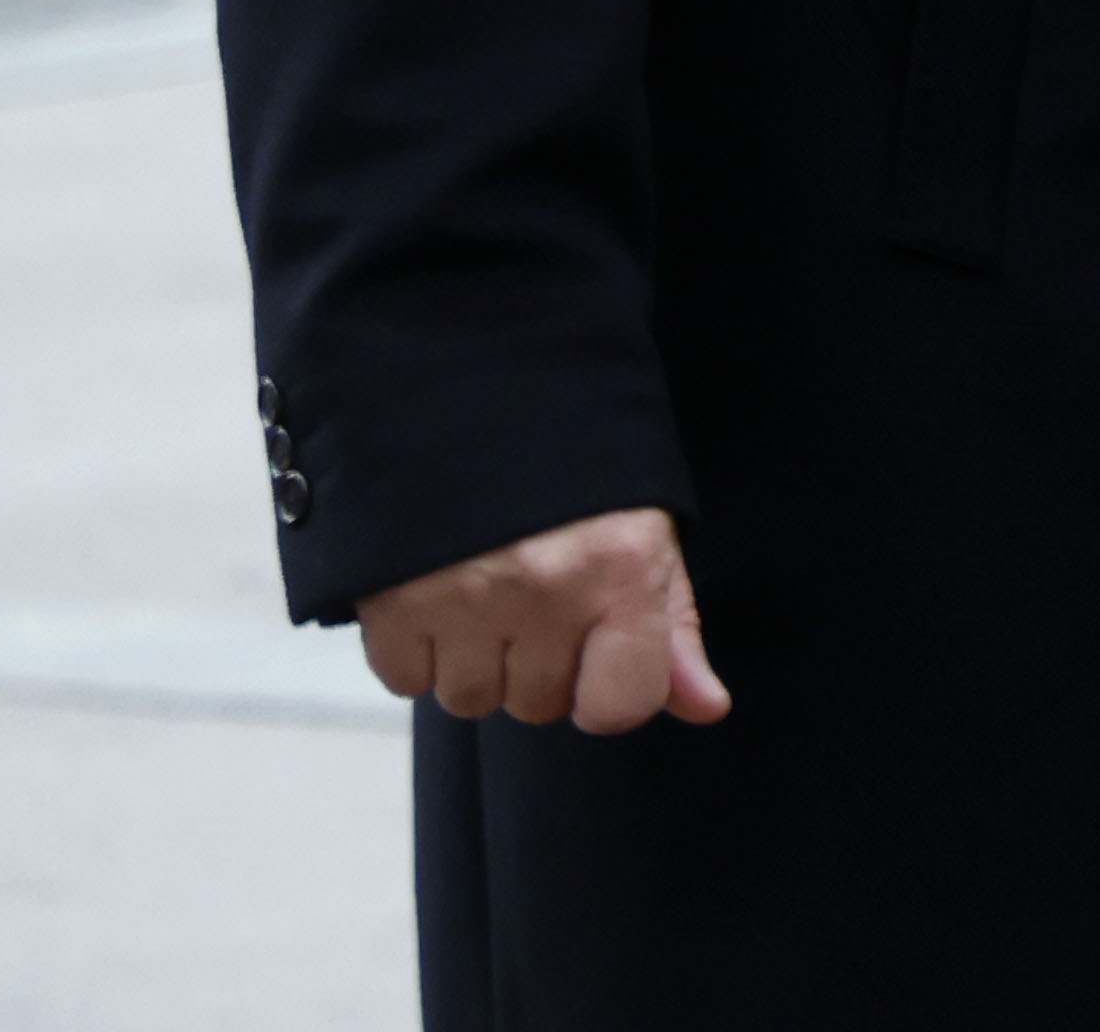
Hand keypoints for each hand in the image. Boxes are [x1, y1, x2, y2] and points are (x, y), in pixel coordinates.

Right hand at [354, 505, 732, 732]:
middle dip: (537, 663)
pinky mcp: (391, 600)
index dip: (607, 690)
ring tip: (484, 586)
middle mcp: (547, 588)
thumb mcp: (643, 536)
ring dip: (474, 660)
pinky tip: (436, 593)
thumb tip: (708, 707)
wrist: (469, 392)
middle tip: (533, 592)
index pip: (620, 706)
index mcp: (623, 569)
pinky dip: (416, 650)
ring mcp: (465, 595)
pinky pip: (405, 680)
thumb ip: (672, 631)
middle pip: (538, 705)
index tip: (596, 651)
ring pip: (469, 699)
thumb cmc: (574, 474)